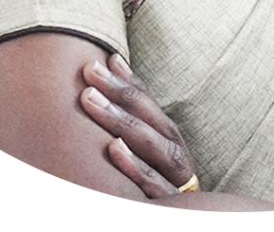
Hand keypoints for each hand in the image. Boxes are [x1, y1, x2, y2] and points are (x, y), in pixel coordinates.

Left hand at [80, 53, 197, 198]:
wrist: (185, 222)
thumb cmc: (157, 186)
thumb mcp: (150, 151)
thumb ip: (134, 114)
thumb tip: (111, 61)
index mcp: (170, 139)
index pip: (149, 104)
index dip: (129, 80)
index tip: (104, 59)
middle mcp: (176, 156)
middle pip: (148, 119)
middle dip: (118, 93)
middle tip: (88, 73)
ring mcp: (174, 182)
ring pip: (150, 146)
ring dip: (118, 119)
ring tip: (90, 99)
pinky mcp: (167, 207)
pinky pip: (150, 187)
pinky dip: (133, 167)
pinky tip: (113, 149)